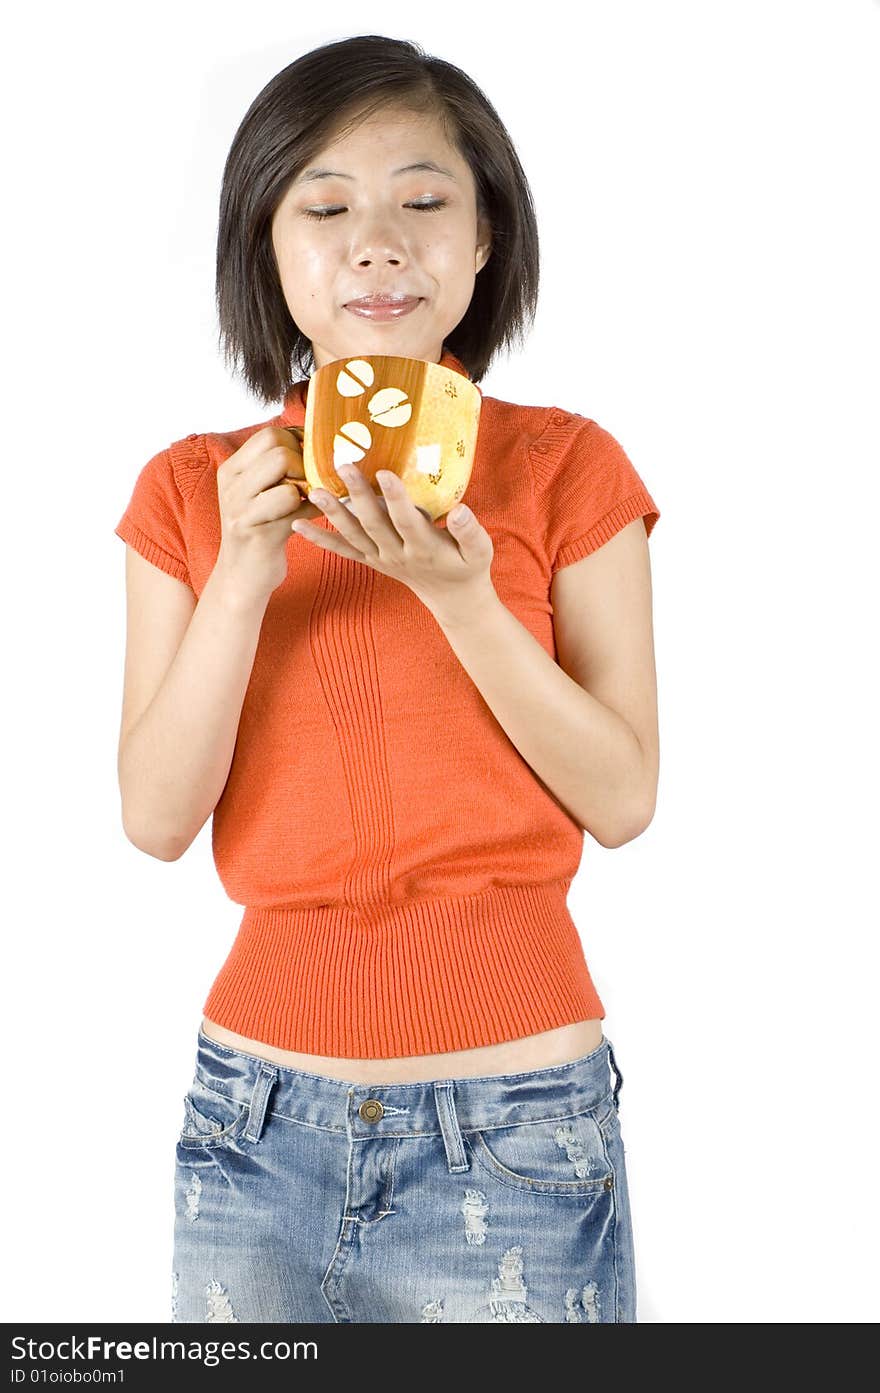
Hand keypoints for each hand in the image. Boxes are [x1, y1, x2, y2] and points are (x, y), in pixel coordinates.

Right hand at [213, 427, 324, 604]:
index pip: (270, 435)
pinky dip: (314, 510)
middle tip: (309, 483)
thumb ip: (276, 466)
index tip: (307, 459)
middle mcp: (232, 486)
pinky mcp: (259, 535)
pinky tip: (314, 514)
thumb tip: (319, 440)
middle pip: (280, 453)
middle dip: (304, 467)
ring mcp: (242, 511)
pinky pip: (297, 512)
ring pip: (288, 484)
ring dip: (308, 491)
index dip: (297, 443)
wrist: (242, 574)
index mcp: (231, 469)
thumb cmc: (260, 526)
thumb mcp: (258, 490)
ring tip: (308, 499)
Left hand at [290, 463, 495, 617]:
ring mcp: (380, 558)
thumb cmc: (467, 566)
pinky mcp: (369, 560)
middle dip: (358, 495)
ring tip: (314, 492)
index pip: (407, 521)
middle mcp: (397, 554)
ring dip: (332, 514)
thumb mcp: (480, 552)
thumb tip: (461, 510)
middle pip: (374, 523)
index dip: (396, 498)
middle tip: (343, 467)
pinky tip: (296, 525)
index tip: (384, 472)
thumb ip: (471, 531)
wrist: (452, 598)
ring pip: (353, 535)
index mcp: (425, 548)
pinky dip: (319, 539)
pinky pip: (341, 551)